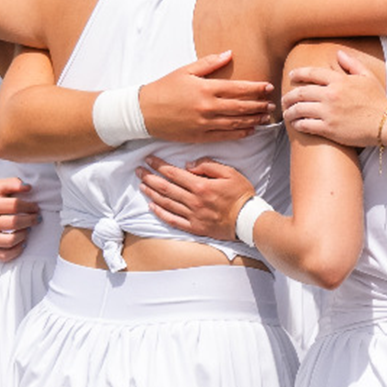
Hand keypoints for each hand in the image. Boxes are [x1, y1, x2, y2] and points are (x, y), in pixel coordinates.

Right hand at [0, 177, 41, 261]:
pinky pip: (5, 255)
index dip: (29, 206)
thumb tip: (28, 187)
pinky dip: (17, 250)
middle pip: (14, 223)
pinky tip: (22, 242)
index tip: (35, 207)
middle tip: (36, 218)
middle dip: (30, 220)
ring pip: (10, 240)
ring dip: (24, 235)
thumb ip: (12, 183)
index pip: (14, 205)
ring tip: (28, 229)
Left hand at [137, 156, 253, 240]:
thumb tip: (188, 165)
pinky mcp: (194, 227)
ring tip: (142, 185)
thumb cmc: (241, 194)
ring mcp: (192, 215)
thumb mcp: (230, 172)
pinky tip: (152, 207)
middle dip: (150, 177)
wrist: (248, 220)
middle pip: (166, 187)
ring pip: (166, 203)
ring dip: (152, 193)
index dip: (159, 165)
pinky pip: (173, 220)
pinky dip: (160, 213)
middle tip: (138, 170)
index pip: (174, 173)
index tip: (149, 159)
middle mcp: (193, 200)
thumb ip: (208, 166)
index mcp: (201, 185)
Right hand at [139, 51, 275, 142]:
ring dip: (254, 120)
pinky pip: (225, 136)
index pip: (238, 88)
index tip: (269, 87)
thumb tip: (229, 53)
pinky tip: (250, 130)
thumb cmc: (164, 88)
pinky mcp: (200, 136)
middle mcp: (208, 107)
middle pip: (241, 107)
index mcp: (206, 88)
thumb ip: (209, 63)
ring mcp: (205, 123)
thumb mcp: (185, 70)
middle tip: (272, 104)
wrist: (144, 112)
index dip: (256, 88)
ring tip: (266, 117)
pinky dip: (240, 133)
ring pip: (236, 123)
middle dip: (259, 105)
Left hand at [283, 50, 386, 146]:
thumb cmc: (377, 100)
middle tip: (284, 100)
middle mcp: (331, 95)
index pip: (312, 73)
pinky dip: (298, 124)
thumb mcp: (367, 77)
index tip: (291, 76)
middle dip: (289, 96)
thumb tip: (339, 54)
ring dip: (290, 111)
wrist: (386, 123)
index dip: (298, 74)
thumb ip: (351, 64)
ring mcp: (329, 112)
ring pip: (300, 109)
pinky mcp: (329, 128)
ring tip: (287, 113)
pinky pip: (306, 125)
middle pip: (301, 92)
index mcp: (339, 81)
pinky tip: (296, 125)